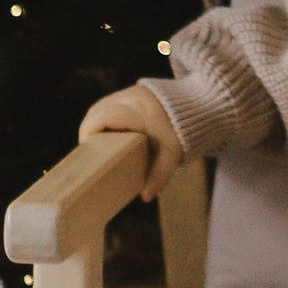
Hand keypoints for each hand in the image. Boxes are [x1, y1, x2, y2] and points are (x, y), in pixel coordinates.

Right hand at [79, 81, 184, 201]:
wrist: (199, 106)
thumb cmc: (183, 132)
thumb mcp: (172, 155)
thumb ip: (159, 175)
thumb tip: (145, 197)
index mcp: (136, 112)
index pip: (100, 118)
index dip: (88, 133)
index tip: (88, 150)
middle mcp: (130, 97)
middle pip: (96, 110)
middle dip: (88, 129)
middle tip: (91, 151)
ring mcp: (131, 91)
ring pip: (101, 104)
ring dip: (95, 122)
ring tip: (99, 144)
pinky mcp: (133, 90)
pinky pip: (110, 102)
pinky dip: (104, 115)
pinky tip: (109, 132)